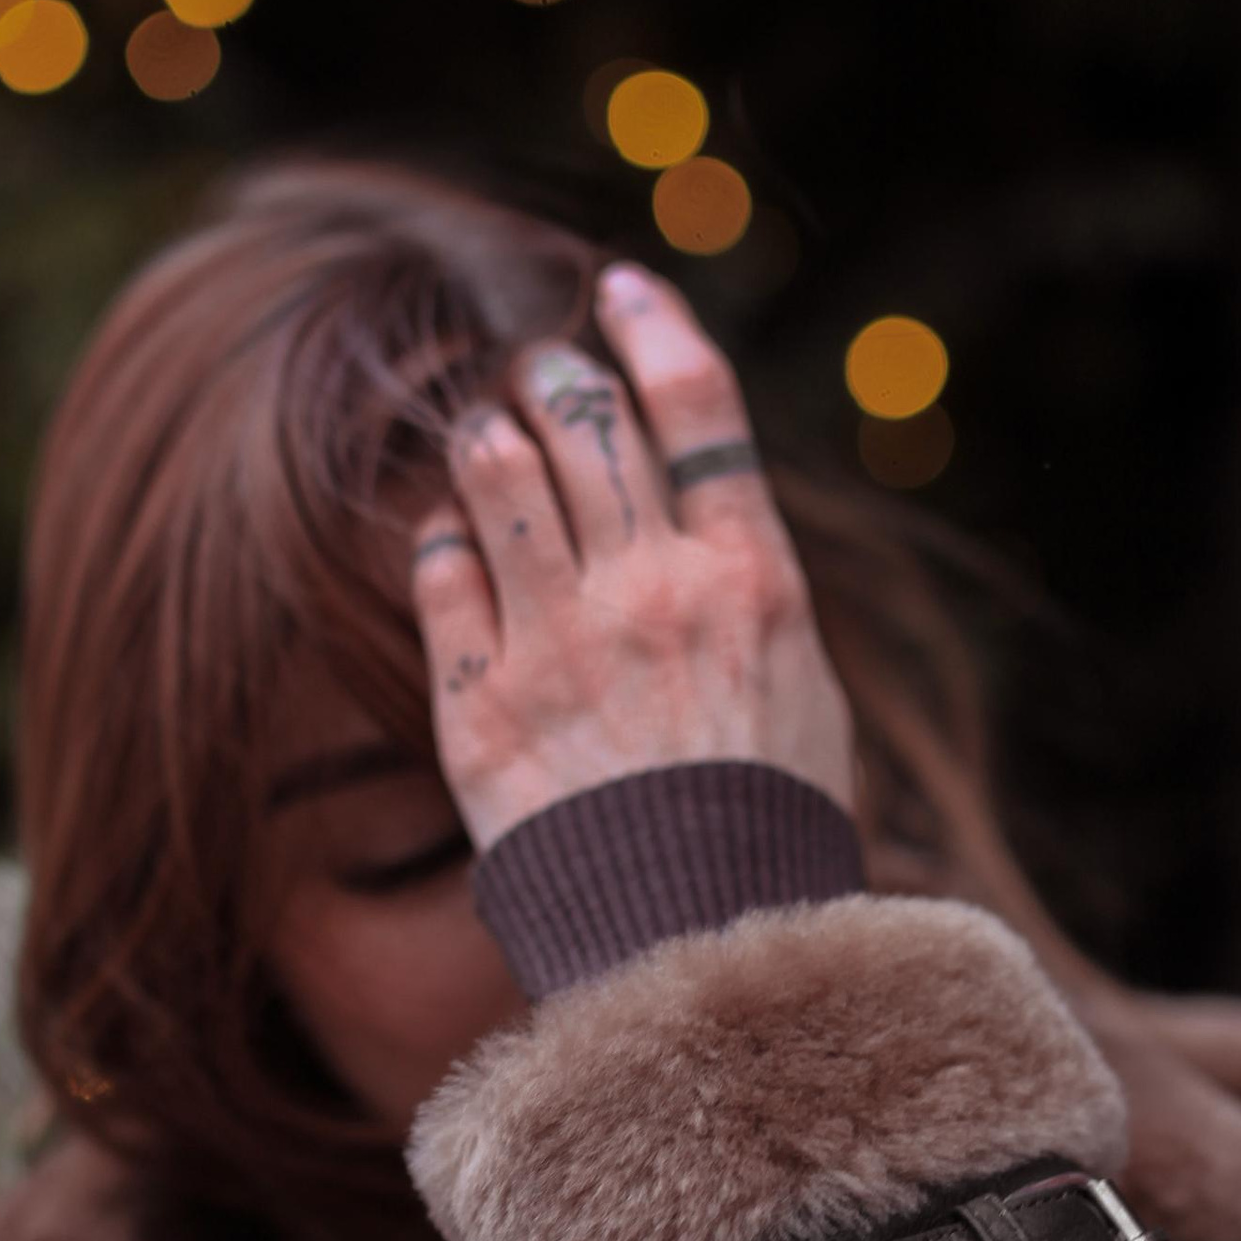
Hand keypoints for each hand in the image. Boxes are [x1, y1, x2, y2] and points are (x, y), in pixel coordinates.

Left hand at [410, 266, 855, 849]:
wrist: (701, 951)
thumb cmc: (769, 827)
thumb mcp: (802, 684)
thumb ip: (744, 580)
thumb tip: (701, 501)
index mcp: (747, 577)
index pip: (693, 402)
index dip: (649, 326)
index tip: (619, 289)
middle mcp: (650, 590)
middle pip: (584, 415)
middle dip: (553, 373)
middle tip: (542, 375)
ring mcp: (559, 643)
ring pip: (497, 469)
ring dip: (488, 436)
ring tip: (491, 445)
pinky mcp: (482, 705)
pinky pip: (438, 568)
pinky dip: (444, 537)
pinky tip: (456, 545)